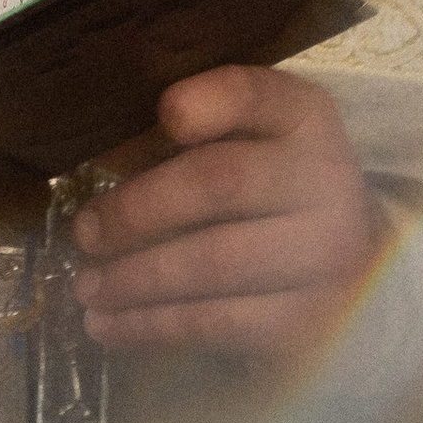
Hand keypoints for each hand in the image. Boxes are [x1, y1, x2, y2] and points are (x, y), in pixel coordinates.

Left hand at [70, 64, 381, 358]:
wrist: (338, 257)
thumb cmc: (262, 188)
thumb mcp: (233, 142)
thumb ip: (174, 141)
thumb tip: (102, 161)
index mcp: (302, 117)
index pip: (255, 95)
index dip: (211, 101)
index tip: (165, 113)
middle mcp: (324, 179)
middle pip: (221, 182)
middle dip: (139, 209)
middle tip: (84, 233)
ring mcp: (323, 254)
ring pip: (214, 263)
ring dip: (135, 278)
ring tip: (86, 286)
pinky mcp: (307, 319)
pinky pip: (218, 323)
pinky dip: (153, 326)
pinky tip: (108, 326)